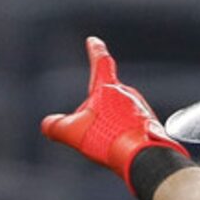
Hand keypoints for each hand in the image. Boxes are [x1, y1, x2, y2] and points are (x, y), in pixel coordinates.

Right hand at [40, 36, 182, 188]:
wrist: (144, 158)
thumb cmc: (109, 140)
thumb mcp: (74, 132)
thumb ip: (57, 127)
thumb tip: (47, 126)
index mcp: (108, 87)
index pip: (100, 61)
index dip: (95, 50)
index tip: (94, 41)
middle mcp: (128, 93)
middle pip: (107, 96)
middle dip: (98, 109)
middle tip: (94, 128)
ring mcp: (142, 109)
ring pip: (121, 112)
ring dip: (112, 125)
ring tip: (110, 144)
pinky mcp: (151, 125)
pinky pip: (134, 126)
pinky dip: (125, 135)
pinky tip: (123, 150)